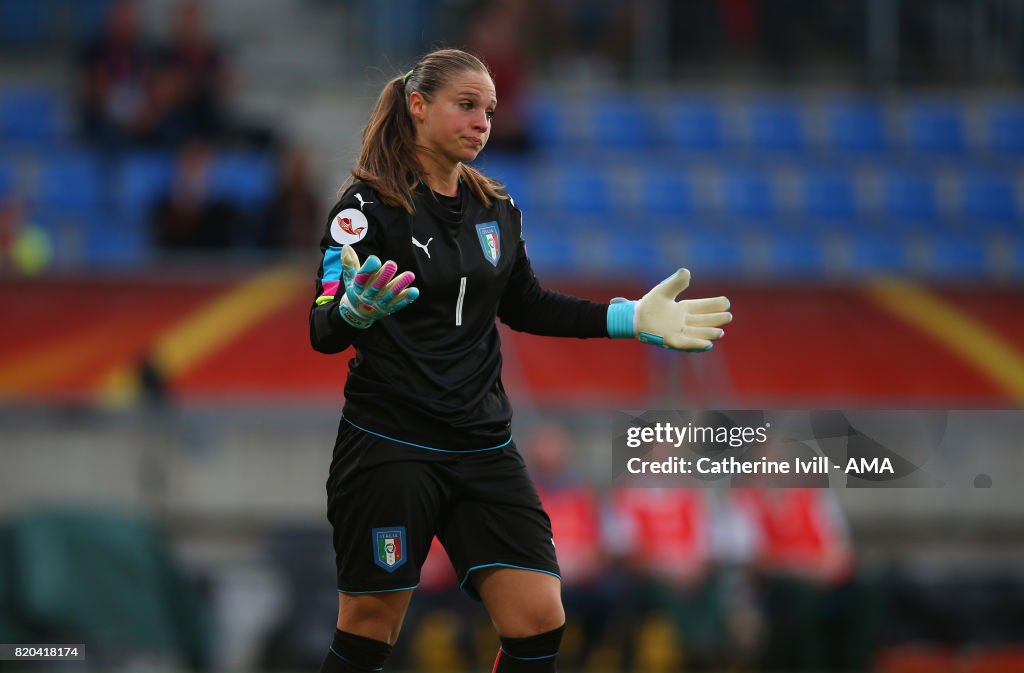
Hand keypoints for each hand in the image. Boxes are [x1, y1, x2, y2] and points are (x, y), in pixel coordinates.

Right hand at [338, 245, 418, 328]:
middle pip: (377, 286)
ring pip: (390, 295)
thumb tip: (346, 246)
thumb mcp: (350, 277)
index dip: (368, 269)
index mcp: (357, 287)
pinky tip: (415, 291)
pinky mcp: (388, 308)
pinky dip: (406, 298)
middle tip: (392, 264)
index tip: (375, 259)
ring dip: (399, 285)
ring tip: (410, 275)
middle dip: (385, 276)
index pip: (361, 278)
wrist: (358, 313)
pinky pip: (398, 304)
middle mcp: (368, 296)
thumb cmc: (356, 289)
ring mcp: (379, 304)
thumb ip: (349, 263)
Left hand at [607, 269, 730, 350]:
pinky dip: (696, 344)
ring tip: (720, 332)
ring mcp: (678, 332)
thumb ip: (675, 283)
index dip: (714, 305)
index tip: (726, 302)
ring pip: (697, 333)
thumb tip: (687, 272)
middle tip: (728, 317)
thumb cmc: (649, 304)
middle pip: (703, 321)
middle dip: (716, 320)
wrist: (633, 317)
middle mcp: (683, 321)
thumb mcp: (663, 291)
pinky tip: (707, 345)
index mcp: (683, 309)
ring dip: (709, 333)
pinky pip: (685, 343)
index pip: (702, 307)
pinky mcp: (670, 341)